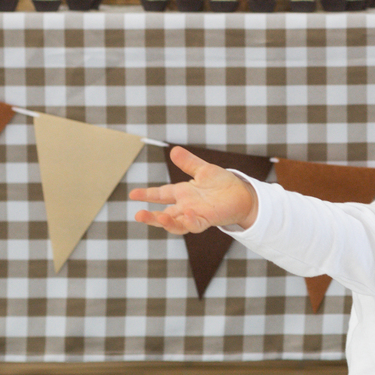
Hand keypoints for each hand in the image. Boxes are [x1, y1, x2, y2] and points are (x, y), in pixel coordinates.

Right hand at [130, 147, 257, 234]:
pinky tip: (188, 214)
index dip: (147, 194)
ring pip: (177, 223)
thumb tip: (173, 150)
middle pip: (164, 214)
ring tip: (159, 218)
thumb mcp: (203, 170)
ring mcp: (196, 214)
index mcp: (183, 193)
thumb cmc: (222, 184)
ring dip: (167, 223)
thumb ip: (188, 162)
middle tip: (138, 215)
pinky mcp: (208, 219)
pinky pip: (196, 224)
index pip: (161, 194)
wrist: (242, 194)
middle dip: (151, 217)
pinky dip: (191, 221)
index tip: (132, 194)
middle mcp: (186, 206)